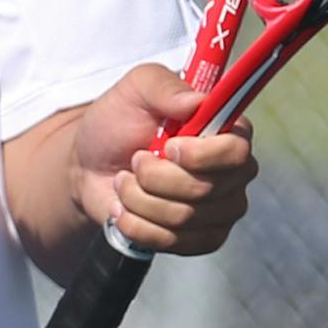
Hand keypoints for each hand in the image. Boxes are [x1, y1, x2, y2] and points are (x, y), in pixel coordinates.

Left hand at [67, 62, 257, 255]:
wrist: (90, 166)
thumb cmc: (119, 122)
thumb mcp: (135, 89)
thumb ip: (163, 85)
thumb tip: (197, 100)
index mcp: (228, 132)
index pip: (237, 152)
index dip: (201, 155)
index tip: (169, 146)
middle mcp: (234, 173)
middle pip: (205, 190)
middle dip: (154, 177)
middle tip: (135, 160)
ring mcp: (221, 209)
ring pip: (183, 218)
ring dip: (139, 199)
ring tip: (125, 181)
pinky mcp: (202, 238)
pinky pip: (172, 242)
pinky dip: (137, 225)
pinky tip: (125, 208)